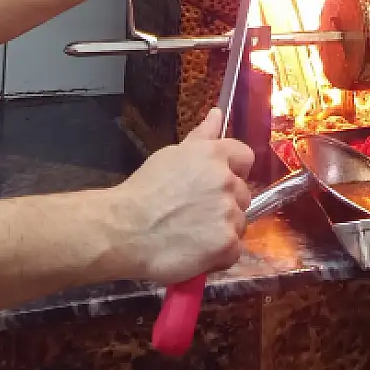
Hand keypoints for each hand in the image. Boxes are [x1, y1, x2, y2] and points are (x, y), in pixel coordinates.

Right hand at [113, 109, 253, 284]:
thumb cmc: (143, 191)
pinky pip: (234, 250)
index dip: (235, 171)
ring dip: (222, 229)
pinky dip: (219, 255)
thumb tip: (217, 114)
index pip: (245, 157)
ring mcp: (228, 214)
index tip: (218, 185)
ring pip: (238, 222)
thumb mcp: (171, 155)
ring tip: (192, 234)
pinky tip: (196, 251)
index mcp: (214, 155)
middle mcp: (226, 181)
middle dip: (225, 203)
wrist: (124, 230)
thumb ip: (201, 136)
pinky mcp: (227, 244)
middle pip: (243, 194)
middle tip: (196, 213)